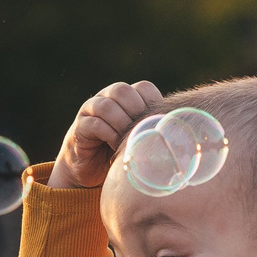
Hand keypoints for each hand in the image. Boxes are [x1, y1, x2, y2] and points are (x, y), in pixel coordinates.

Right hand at [49, 80, 165, 189]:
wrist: (92, 169)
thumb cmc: (120, 151)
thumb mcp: (139, 137)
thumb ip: (151, 127)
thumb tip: (177, 130)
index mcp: (126, 97)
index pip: (143, 87)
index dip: (151, 103)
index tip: (153, 124)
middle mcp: (107, 97)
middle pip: (122, 90)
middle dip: (134, 111)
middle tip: (138, 131)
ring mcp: (91, 110)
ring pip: (107, 106)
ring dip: (120, 124)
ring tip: (125, 141)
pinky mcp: (79, 126)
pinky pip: (95, 124)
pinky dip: (108, 135)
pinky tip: (115, 146)